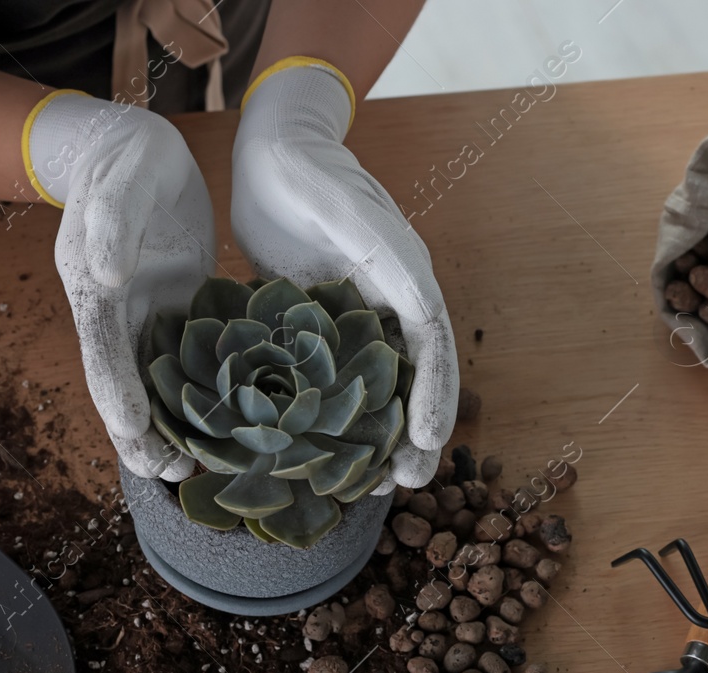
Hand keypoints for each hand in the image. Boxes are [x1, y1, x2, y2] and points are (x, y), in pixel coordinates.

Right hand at [31, 91, 213, 480]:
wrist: (136, 147)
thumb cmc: (128, 158)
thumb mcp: (123, 177)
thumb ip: (112, 221)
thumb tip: (105, 274)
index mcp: (93, 283)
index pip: (103, 346)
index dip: (115, 390)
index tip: (133, 432)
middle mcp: (114, 308)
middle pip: (122, 379)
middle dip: (139, 431)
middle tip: (164, 474)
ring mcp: (144, 312)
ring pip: (152, 380)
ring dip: (167, 426)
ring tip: (188, 471)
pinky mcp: (175, 308)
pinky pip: (183, 361)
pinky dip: (195, 397)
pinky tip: (219, 429)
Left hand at [230, 63, 456, 489]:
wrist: (274, 151)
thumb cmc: (307, 171)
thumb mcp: (344, 209)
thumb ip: (380, 253)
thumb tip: (422, 307)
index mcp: (405, 279)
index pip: (431, 348)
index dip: (434, 397)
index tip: (425, 443)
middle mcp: (389, 303)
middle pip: (412, 378)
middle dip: (413, 434)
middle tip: (405, 484)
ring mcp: (357, 316)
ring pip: (376, 387)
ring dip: (377, 437)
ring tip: (370, 486)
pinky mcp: (321, 324)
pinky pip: (335, 380)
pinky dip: (335, 418)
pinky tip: (321, 453)